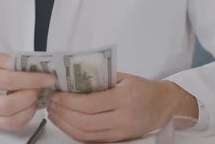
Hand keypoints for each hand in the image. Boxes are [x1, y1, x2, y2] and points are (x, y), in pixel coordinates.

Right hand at [0, 52, 55, 130]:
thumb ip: (9, 62)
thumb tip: (32, 69)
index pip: (8, 81)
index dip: (31, 80)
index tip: (48, 78)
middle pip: (8, 106)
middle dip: (31, 97)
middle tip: (41, 88)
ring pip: (10, 121)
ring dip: (30, 110)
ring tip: (36, 97)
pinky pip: (9, 126)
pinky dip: (24, 117)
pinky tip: (28, 106)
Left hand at [47, 73, 198, 142]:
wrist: (164, 106)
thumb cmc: (142, 88)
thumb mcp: (123, 77)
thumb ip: (98, 77)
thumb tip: (70, 78)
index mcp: (124, 98)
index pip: (90, 103)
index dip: (68, 100)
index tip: (56, 93)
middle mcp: (123, 118)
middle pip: (84, 121)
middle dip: (62, 112)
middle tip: (50, 101)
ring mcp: (120, 132)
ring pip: (85, 134)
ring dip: (64, 124)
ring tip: (53, 111)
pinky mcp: (117, 140)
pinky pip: (90, 140)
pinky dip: (73, 132)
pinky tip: (64, 122)